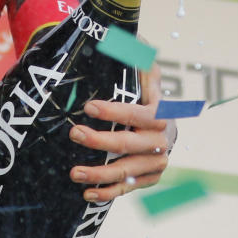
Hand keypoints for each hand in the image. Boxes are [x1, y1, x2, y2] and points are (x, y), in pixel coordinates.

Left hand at [68, 63, 176, 201]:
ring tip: (74, 172)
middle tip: (74, 133)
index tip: (89, 107)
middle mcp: (163, 138)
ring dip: (101, 173)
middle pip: (132, 143)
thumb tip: (120, 43)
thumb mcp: (139, 63)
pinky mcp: (149, 177)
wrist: (153, 114)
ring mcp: (157, 160)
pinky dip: (109, 192)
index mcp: (162, 111)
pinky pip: (129, 187)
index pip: (142, 114)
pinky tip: (88, 193)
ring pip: (129, 170)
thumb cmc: (140, 84)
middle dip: (101, 140)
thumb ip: (132, 54)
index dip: (117, 112)